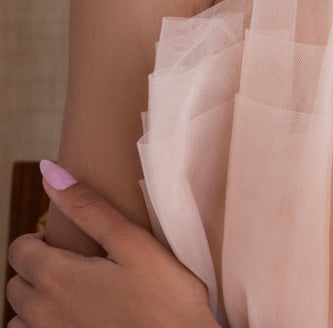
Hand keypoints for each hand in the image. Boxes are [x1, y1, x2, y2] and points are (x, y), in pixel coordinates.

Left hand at [6, 161, 217, 327]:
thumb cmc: (165, 297)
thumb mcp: (133, 243)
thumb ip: (88, 208)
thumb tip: (49, 171)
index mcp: (57, 277)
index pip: (18, 250)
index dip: (39, 240)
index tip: (68, 242)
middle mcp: (42, 314)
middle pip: (16, 285)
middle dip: (38, 271)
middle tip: (78, 267)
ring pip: (18, 321)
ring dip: (37, 307)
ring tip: (76, 299)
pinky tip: (80, 322)